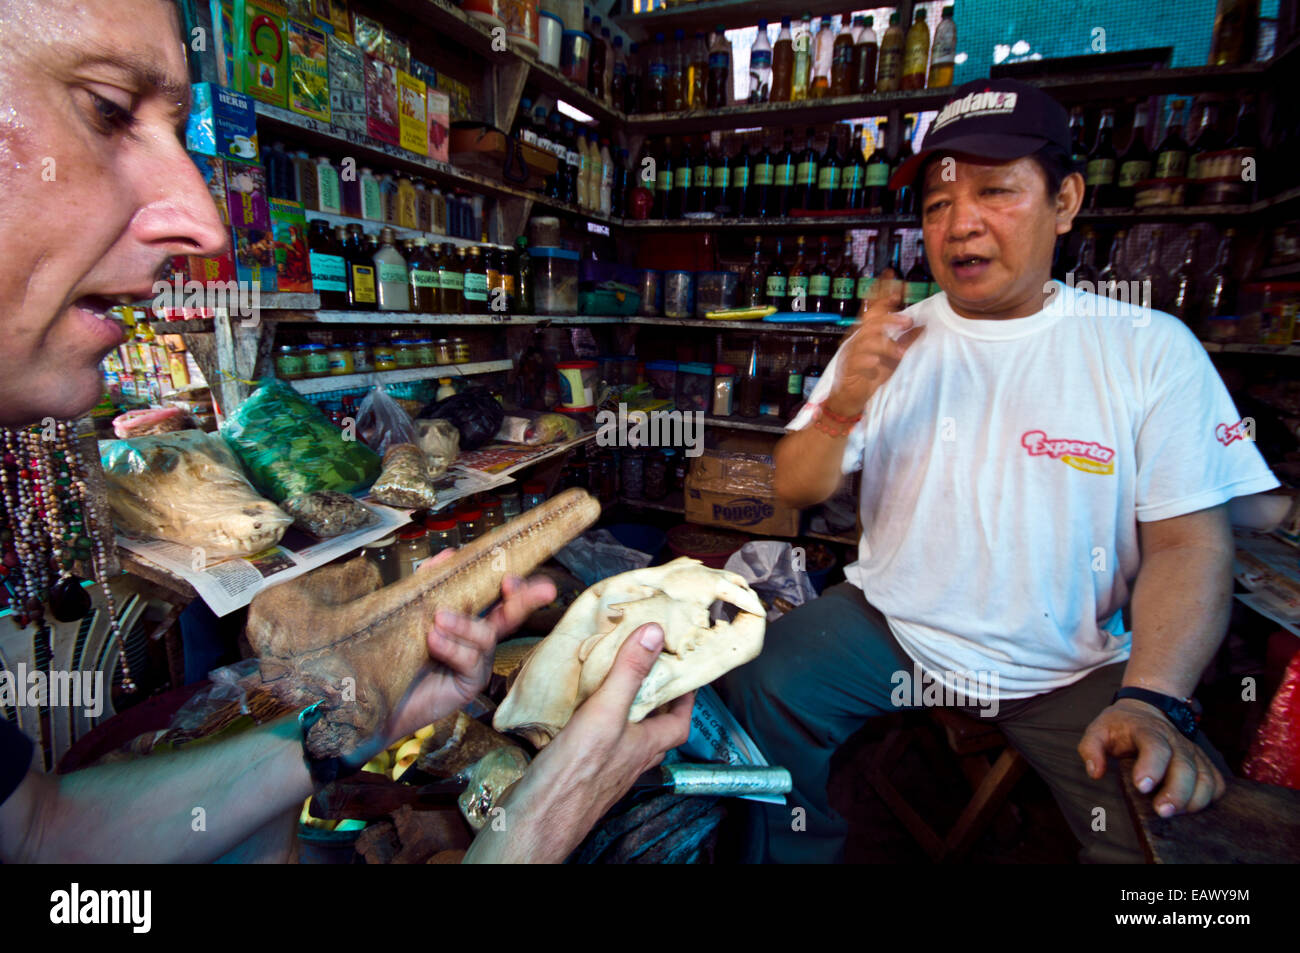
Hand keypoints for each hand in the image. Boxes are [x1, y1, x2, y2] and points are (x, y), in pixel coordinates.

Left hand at [380, 548, 557, 749]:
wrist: (375, 692)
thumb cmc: (394, 653)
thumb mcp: (410, 611)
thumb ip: (429, 583)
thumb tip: (448, 556)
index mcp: (467, 617)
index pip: (496, 596)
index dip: (510, 583)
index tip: (510, 574)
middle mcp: (477, 639)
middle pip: (511, 615)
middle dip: (523, 598)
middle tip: (522, 586)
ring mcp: (476, 662)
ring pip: (487, 635)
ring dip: (464, 624)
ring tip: (438, 620)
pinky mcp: (469, 683)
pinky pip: (470, 660)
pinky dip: (452, 646)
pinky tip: (433, 641)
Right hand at [466, 622, 693, 862]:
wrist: (536, 819)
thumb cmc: (574, 775)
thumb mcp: (606, 713)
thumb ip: (629, 673)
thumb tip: (654, 634)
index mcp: (645, 745)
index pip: (680, 720)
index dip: (686, 696)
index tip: (684, 672)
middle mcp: (629, 758)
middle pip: (653, 726)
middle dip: (652, 698)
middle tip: (645, 669)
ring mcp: (605, 767)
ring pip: (623, 734)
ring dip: (622, 709)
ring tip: (611, 681)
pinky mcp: (578, 770)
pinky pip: (595, 741)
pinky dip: (592, 721)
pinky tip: (575, 709)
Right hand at [824, 273, 920, 418]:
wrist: (849, 397)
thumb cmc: (870, 374)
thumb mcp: (893, 356)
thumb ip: (906, 341)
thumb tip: (923, 326)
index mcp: (867, 332)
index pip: (874, 307)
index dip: (882, 293)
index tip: (894, 280)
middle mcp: (858, 338)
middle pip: (871, 321)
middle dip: (889, 318)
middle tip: (908, 321)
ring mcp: (852, 353)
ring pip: (866, 340)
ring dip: (885, 345)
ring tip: (901, 353)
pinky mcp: (849, 368)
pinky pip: (857, 361)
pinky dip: (866, 360)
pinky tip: (875, 363)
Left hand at [1077, 698, 1225, 817]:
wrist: (1148, 709)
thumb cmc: (1121, 726)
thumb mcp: (1098, 730)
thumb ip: (1091, 748)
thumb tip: (1095, 772)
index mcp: (1148, 731)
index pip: (1155, 746)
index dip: (1151, 767)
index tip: (1142, 786)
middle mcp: (1175, 741)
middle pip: (1185, 766)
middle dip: (1177, 792)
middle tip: (1162, 811)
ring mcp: (1192, 752)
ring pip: (1205, 777)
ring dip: (1195, 799)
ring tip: (1177, 815)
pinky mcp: (1203, 763)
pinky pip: (1216, 782)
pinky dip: (1210, 798)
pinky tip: (1193, 808)